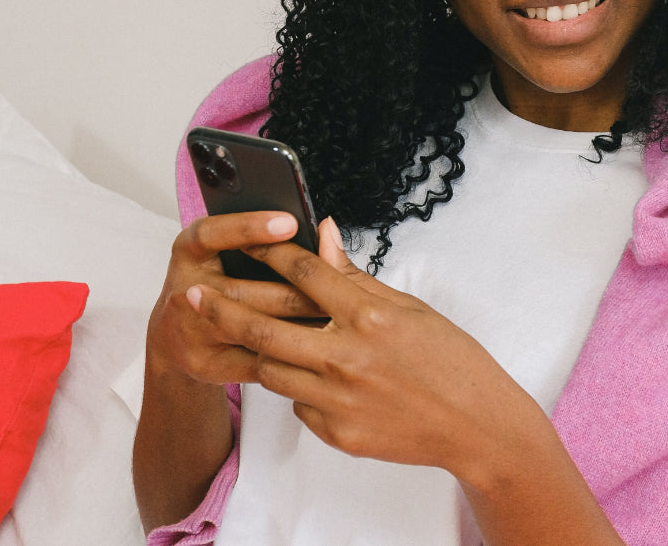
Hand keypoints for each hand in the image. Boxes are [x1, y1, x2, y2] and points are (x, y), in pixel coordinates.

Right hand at [145, 211, 328, 385]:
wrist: (180, 335)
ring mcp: (190, 331)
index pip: (212, 233)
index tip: (291, 223)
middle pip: (244, 291)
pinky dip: (290, 356)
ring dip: (298, 326)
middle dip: (297, 293)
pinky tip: (319, 350)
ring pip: (255, 329)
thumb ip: (273, 240)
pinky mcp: (206, 364)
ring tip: (336, 321)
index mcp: (189, 251)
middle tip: (338, 293)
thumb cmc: (219, 282)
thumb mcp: (231, 252)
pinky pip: (258, 361)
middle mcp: (183, 289)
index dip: (251, 227)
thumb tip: (325, 227)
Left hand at [186, 217, 547, 483]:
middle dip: (221, 308)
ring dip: (260, 351)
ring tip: (251, 337)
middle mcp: (347, 357)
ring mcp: (339, 400)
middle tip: (193, 297)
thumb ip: (356, 276)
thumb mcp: (409, 307)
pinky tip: (311, 378)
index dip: (269, 252)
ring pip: (272, 371)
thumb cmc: (450, 359)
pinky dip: (298, 389)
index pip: (303, 272)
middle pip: (264, 326)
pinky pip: (298, 406)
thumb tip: (323, 234)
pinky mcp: (337, 433)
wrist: (474, 423)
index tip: (246, 242)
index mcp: (369, 316)